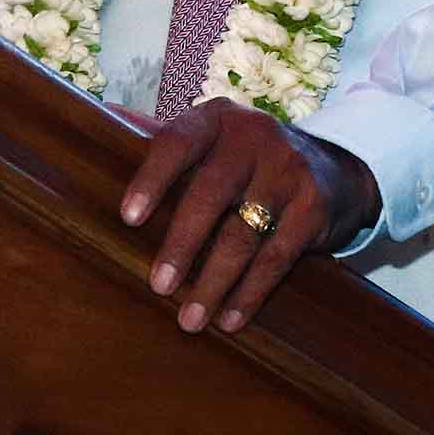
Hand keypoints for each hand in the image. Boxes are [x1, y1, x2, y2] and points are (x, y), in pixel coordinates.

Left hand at [118, 99, 381, 335]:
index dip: (151, 179)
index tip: (129, 219)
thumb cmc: (246, 160)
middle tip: (159, 286)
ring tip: (190, 319)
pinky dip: (251, 292)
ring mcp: (288, 169)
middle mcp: (254, 136)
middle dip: (182, 244)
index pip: (177, 142)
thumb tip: (100, 115)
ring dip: (214, 282)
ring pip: (243, 233)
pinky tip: (231, 319)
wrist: (333, 170)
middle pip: (210, 192)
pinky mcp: (314, 205)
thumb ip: (162, 135)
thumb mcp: (211, 139)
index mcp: (217, 118)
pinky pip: (277, 256)